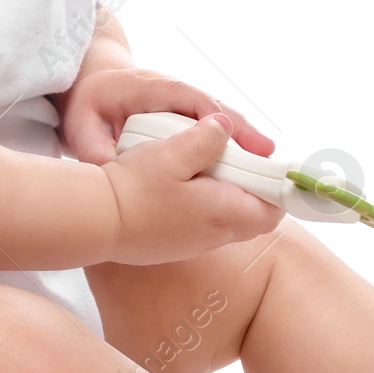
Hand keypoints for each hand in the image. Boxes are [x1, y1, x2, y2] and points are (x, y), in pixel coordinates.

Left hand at [56, 67, 274, 165]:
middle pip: (212, 103)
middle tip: (265, 151)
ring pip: (219, 113)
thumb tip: (113, 177)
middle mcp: (172, 91)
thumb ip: (95, 150)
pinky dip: (235, 140)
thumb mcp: (81, 126)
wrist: (92, 78)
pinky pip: (214, 124)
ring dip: (244, 134)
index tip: (225, 132)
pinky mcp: (188, 113)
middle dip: (239, 126)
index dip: (207, 111)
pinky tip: (251, 163)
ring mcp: (183, 100)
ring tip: (267, 160)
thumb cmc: (88, 101)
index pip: (182, 94)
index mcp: (147, 87)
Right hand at [100, 109, 284, 265]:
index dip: (278, 187)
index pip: (273, 209)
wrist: (95, 221)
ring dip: (227, 193)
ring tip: (207, 164)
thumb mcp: (173, 152)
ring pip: (228, 218)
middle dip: (253, 186)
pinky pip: (205, 222)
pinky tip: (183, 181)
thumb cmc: (133, 189)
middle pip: (254, 215)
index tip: (271, 165)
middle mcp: (215, 234)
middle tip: (237, 158)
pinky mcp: (176, 243)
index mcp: (224, 213)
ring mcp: (195, 243)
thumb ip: (207, 138)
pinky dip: (205, 201)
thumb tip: (226, 128)